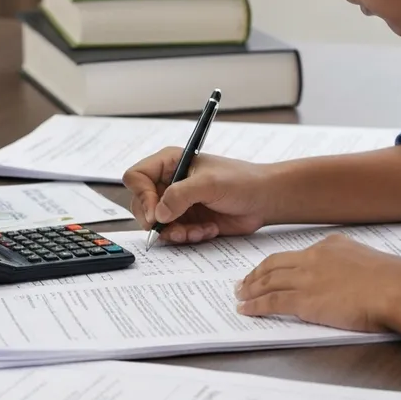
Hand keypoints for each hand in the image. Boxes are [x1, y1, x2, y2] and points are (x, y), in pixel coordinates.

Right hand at [122, 147, 272, 243]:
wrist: (264, 200)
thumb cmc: (242, 181)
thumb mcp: (210, 183)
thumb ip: (180, 195)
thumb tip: (158, 214)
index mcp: (169, 163)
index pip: (137, 177)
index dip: (141, 196)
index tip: (156, 213)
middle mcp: (169, 182)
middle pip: (141, 204)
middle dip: (158, 221)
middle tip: (175, 228)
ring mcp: (177, 203)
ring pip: (156, 224)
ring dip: (175, 232)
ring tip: (197, 231)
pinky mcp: (186, 220)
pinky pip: (173, 234)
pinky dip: (188, 236)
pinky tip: (207, 230)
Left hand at [234, 233, 400, 332]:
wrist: (398, 289)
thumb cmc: (394, 282)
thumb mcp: (370, 262)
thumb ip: (352, 266)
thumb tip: (349, 279)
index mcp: (331, 245)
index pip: (295, 254)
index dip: (276, 263)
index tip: (267, 270)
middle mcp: (314, 258)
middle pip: (274, 264)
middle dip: (255, 274)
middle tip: (243, 282)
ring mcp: (307, 278)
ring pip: (268, 282)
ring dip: (250, 289)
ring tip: (240, 296)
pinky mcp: (305, 300)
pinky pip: (271, 302)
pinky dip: (255, 306)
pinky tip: (246, 309)